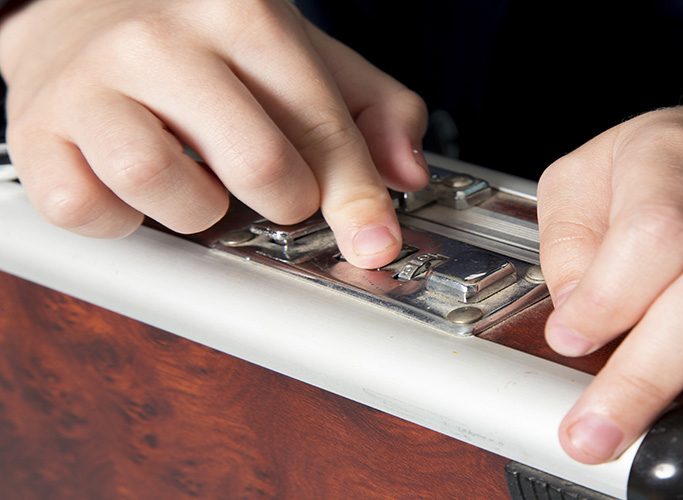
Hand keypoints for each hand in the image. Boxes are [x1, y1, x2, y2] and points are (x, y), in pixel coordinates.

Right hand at [0, 0, 428, 267]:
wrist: (81, 7)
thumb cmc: (203, 41)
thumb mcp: (298, 54)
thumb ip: (370, 107)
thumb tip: (407, 172)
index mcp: (239, 13)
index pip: (318, 124)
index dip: (356, 198)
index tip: (375, 242)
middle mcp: (160, 40)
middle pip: (258, 165)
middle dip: (284, 201)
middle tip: (275, 190)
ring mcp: (90, 83)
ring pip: (168, 190)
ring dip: (203, 211)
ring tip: (201, 183)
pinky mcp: (36, 130)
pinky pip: (90, 212)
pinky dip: (125, 219)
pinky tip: (139, 189)